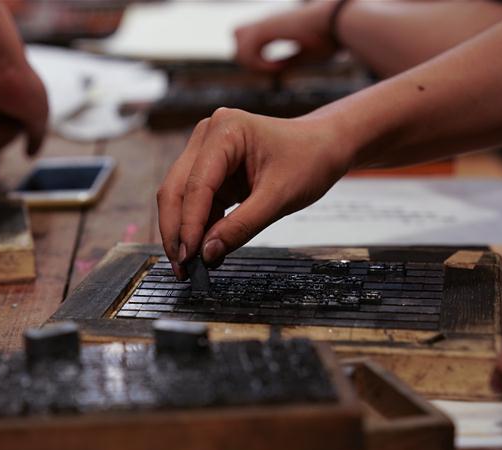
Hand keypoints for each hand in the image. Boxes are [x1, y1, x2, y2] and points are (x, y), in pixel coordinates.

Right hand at [156, 108, 349, 278]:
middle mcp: (208, 136)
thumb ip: (242, 226)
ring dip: (182, 232)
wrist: (324, 147)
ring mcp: (206, 152)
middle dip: (176, 231)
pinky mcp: (210, 170)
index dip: (189, 224)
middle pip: (176, 190)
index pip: (196, 185)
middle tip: (182, 267)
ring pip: (179, 198)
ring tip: (189, 266)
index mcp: (225, 131)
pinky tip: (201, 251)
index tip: (189, 257)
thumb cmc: (309, 160)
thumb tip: (208, 253)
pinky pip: (195, 202)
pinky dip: (197, 228)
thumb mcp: (279, 197)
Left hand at [234, 1, 337, 72]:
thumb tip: (277, 72)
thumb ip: (288, 61)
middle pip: (235, 37)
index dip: (253, 56)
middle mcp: (268, 22)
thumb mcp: (305, 53)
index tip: (277, 67)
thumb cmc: (330, 37)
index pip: (245, 36)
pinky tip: (279, 67)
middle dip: (248, 60)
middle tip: (273, 69)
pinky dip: (260, 64)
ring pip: (237, 46)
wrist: (341, 22)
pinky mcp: (268, 27)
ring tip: (276, 69)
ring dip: (253, 64)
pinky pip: (248, 51)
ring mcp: (267, 23)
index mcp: (275, 25)